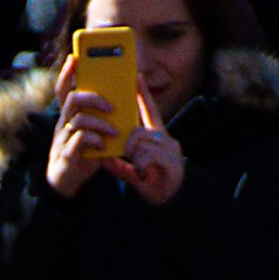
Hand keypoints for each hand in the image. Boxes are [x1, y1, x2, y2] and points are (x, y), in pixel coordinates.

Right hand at [43, 55, 118, 197]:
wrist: (66, 180)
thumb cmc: (82, 151)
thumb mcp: (91, 130)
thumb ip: (100, 116)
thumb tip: (123, 99)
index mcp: (69, 115)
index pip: (63, 88)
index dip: (67, 73)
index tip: (74, 57)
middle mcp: (63, 123)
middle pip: (72, 100)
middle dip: (93, 98)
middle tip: (111, 106)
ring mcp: (63, 138)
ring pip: (78, 120)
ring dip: (100, 123)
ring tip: (114, 131)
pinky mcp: (68, 154)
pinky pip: (79, 141)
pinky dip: (94, 140)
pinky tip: (103, 144)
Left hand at [101, 87, 184, 204]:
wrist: (174, 202)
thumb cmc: (155, 184)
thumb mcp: (133, 173)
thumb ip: (119, 166)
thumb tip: (104, 159)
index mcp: (156, 137)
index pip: (150, 110)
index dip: (143, 94)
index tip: (136, 77)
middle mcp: (164, 138)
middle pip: (137, 131)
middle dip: (129, 146)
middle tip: (132, 160)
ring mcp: (169, 148)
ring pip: (140, 143)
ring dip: (135, 158)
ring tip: (141, 170)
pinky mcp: (172, 160)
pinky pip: (147, 156)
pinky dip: (141, 165)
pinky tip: (145, 173)